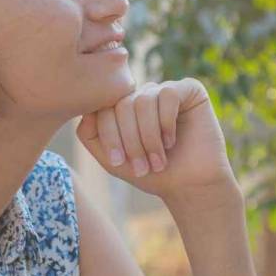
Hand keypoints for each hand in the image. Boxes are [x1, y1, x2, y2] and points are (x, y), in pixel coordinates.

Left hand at [75, 78, 240, 215]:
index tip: (118, 162)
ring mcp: (165, 90)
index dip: (109, 134)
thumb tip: (84, 110)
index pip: (103, 107)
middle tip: (143, 166)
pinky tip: (172, 140)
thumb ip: (91, 135)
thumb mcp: (112, 158)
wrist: (190, 186)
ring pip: (143, 101)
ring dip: (149, 137)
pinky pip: (167, 94)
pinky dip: (166, 122)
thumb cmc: (151, 174)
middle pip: (122, 104)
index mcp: (122, 107)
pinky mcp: (189, 89)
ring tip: (159, 160)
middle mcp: (142, 95)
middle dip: (130, 139)